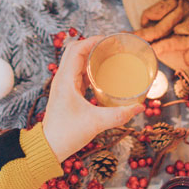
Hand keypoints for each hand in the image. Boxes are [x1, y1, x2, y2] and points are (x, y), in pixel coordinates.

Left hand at [41, 37, 143, 160]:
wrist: (48, 147)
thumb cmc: (67, 134)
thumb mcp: (96, 123)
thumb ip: (119, 115)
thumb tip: (140, 108)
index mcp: (65, 80)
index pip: (77, 49)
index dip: (94, 40)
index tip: (112, 41)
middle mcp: (62, 79)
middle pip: (76, 51)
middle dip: (94, 45)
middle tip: (114, 47)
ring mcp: (63, 86)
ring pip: (76, 62)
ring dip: (92, 56)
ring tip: (112, 57)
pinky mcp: (67, 94)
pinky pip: (78, 74)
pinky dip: (90, 69)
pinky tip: (104, 74)